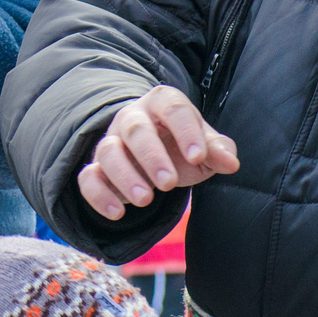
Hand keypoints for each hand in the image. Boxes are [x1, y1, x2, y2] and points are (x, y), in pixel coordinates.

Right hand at [77, 85, 239, 221]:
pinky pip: (87, 177)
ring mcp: (112, 141)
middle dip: (151, 157)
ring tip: (146, 200)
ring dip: (125, 176)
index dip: (186, 131)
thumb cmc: (183, 146)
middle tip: (169, 184)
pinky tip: (117, 213)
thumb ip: (219, 151)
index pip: (173, 108)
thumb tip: (230, 162)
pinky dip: (98, 195)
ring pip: (108, 151)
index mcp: (163, 104)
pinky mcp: (98, 167)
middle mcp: (133, 118)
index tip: (199, 157)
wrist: (157, 153)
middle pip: (135, 129)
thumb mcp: (205, 146)